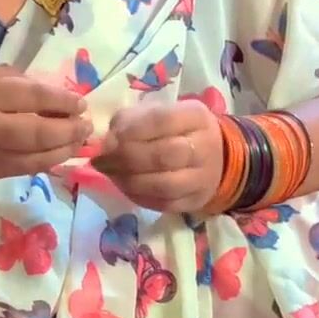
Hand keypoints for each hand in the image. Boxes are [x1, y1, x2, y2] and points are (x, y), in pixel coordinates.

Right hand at [0, 66, 92, 181]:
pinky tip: (63, 154)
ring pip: (38, 156)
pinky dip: (50, 162)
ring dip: (66, 149)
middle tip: (86, 125)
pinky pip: (29, 169)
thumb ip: (20, 83)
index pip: (33, 97)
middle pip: (40, 131)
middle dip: (69, 129)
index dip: (62, 101)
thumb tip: (58, 95)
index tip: (80, 103)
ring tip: (81, 140)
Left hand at [91, 101, 223, 213]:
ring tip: (110, 174)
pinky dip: (138, 196)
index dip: (131, 131)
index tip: (108, 139)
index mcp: (195, 117)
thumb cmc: (176, 130)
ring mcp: (202, 178)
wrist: (216, 157)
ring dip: (129, 181)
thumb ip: (130, 121)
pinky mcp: (195, 201)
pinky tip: (124, 186)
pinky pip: (163, 204)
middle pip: (163, 156)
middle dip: (126, 159)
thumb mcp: (157, 113)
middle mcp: (204, 147)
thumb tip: (106, 142)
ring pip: (162, 185)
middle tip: (102, 160)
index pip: (161, 121)